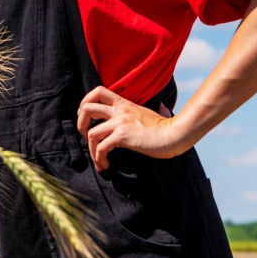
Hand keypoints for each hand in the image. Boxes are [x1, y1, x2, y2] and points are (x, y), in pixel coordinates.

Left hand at [76, 86, 190, 170]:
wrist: (175, 135)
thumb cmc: (166, 127)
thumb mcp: (153, 112)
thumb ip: (152, 109)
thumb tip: (162, 107)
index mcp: (123, 103)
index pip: (97, 92)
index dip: (85, 102)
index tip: (87, 118)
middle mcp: (119, 110)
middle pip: (86, 108)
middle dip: (80, 124)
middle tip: (86, 138)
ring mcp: (120, 122)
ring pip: (91, 133)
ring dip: (91, 149)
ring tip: (99, 160)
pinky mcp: (122, 136)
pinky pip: (101, 147)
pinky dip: (99, 158)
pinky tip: (105, 165)